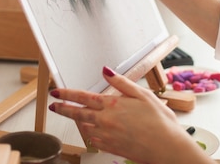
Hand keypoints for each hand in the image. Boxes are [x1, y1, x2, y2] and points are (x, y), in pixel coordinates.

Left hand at [49, 66, 211, 163]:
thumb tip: (106, 71)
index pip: (83, 97)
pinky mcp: (110, 147)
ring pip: (84, 127)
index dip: (67, 94)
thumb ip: (121, 83)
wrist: (166, 147)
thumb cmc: (159, 121)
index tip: (56, 92)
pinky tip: (92, 130)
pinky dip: (89, 133)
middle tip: (53, 106)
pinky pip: (93, 139)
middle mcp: (106, 121)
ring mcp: (107, 136)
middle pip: (77, 113)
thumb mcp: (142, 95)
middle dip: (63, 109)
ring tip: (71, 116)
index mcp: (113, 105)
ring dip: (76, 121)